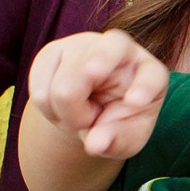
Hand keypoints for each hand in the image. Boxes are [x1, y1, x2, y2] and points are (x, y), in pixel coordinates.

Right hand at [28, 31, 168, 159]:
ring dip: (65, 113)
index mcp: (149, 71)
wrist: (89, 109)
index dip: (143, 87)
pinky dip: (47, 107)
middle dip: (82, 106)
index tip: (135, 103)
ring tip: (78, 115)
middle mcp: (120, 49)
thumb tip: (95, 144)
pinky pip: (39, 86)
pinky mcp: (53, 51)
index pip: (150, 74)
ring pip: (63, 85)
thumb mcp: (125, 139)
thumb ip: (116, 141)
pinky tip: (60, 105)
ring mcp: (84, 45)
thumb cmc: (117, 123)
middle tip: (84, 123)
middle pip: (93, 72)